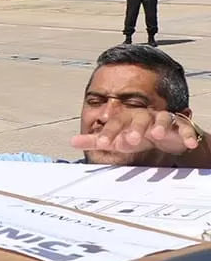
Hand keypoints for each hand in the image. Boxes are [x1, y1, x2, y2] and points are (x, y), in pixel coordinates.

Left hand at [71, 109, 201, 156]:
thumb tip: (72, 142)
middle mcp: (144, 116)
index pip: (115, 123)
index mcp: (127, 118)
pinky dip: (187, 134)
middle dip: (134, 129)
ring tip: (156, 135)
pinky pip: (185, 127)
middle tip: (129, 140)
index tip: (102, 143)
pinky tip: (189, 143)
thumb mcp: (115, 139)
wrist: (162, 135)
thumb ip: (95, 140)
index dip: (108, 132)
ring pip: (162, 119)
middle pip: (138, 119)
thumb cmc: (135, 135)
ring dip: (159, 126)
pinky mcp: (180, 126)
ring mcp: (162, 120)